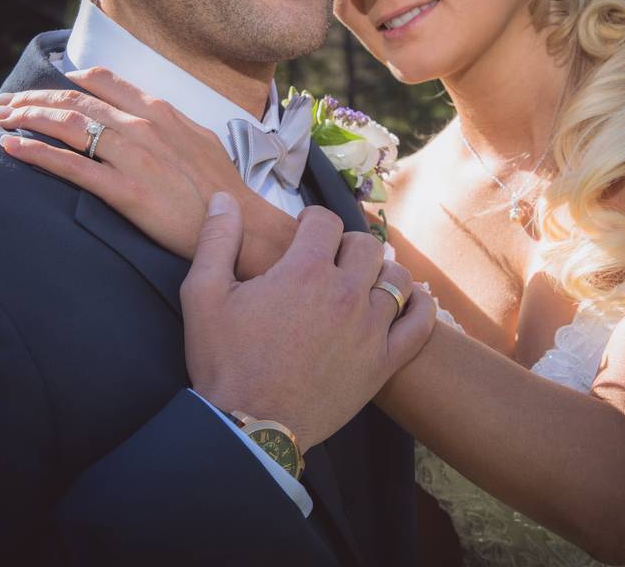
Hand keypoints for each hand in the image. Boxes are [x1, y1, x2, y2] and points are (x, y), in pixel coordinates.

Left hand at [0, 67, 250, 259]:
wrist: (240, 225)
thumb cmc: (222, 188)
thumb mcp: (200, 139)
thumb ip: (168, 123)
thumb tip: (146, 114)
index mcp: (161, 112)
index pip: (102, 82)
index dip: (67, 80)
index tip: (45, 87)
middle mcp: (144, 127)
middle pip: (75, 100)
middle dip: (35, 97)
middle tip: (8, 103)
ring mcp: (134, 158)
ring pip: (67, 125)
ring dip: (28, 118)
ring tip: (2, 119)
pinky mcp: (126, 191)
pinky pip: (71, 165)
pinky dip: (36, 153)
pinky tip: (11, 148)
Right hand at [182, 192, 436, 452]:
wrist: (250, 426)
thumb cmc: (224, 362)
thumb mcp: (204, 295)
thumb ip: (216, 240)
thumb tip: (223, 198)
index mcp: (304, 271)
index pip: (326, 220)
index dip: (311, 222)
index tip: (302, 235)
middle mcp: (345, 293)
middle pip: (365, 245)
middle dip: (346, 245)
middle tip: (328, 262)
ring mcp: (370, 329)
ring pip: (397, 279)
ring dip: (380, 274)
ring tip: (361, 284)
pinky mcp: (384, 363)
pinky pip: (420, 324)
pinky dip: (419, 306)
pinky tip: (406, 303)